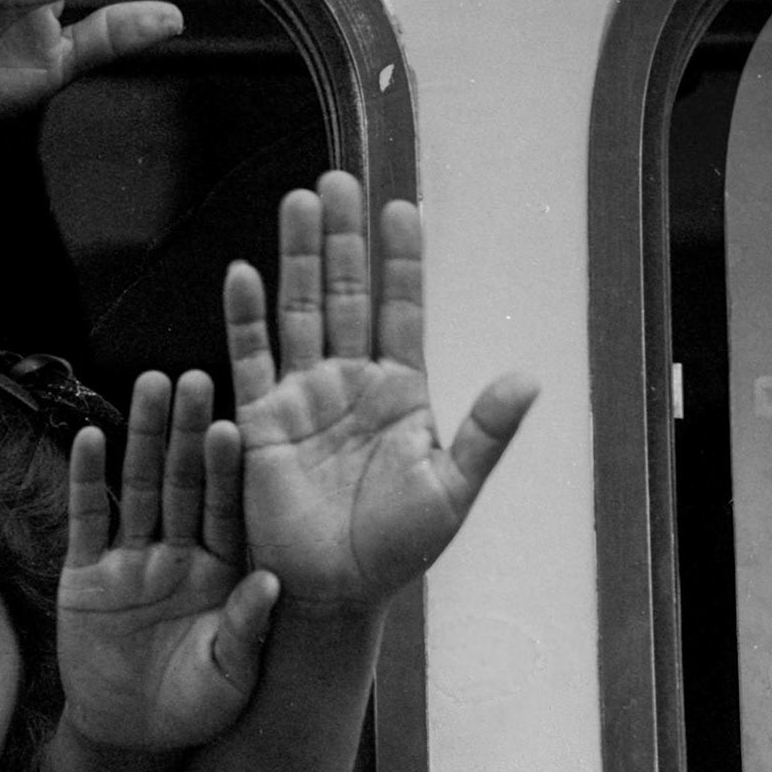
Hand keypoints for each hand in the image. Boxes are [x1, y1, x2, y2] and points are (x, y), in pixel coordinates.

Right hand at [56, 370, 279, 752]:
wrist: (132, 736)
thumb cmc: (195, 708)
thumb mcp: (231, 677)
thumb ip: (247, 630)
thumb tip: (271, 583)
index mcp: (222, 573)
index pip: (227, 510)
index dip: (228, 469)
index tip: (232, 425)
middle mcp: (180, 555)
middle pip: (183, 482)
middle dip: (186, 432)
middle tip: (191, 379)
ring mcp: (133, 559)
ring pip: (137, 487)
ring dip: (141, 437)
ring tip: (147, 385)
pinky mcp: (87, 574)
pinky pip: (88, 519)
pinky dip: (87, 480)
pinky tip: (91, 438)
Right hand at [225, 172, 538, 613]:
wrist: (336, 591)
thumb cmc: (397, 549)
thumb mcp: (452, 490)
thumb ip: (484, 432)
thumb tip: (529, 379)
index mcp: (401, 390)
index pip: (402, 306)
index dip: (402, 258)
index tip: (400, 206)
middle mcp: (350, 380)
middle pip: (345, 292)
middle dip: (341, 237)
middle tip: (336, 179)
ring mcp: (303, 395)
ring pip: (299, 310)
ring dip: (295, 258)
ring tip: (296, 202)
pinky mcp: (262, 420)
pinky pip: (250, 358)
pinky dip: (245, 317)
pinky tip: (242, 272)